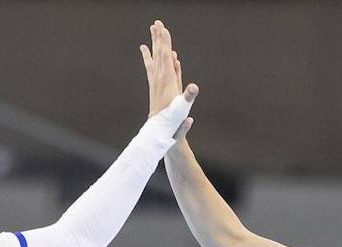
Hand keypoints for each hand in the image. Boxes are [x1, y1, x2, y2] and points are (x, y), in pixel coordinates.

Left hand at [141, 20, 197, 135]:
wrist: (159, 129)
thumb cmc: (173, 121)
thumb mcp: (182, 112)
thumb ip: (187, 101)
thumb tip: (193, 93)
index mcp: (166, 80)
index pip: (165, 57)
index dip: (165, 43)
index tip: (163, 30)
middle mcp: (159, 78)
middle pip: (158, 53)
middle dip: (158, 38)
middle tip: (156, 22)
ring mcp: (155, 80)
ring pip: (154, 57)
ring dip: (154, 43)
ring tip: (152, 31)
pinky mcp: (154, 84)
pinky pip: (151, 66)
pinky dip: (150, 56)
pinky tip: (147, 49)